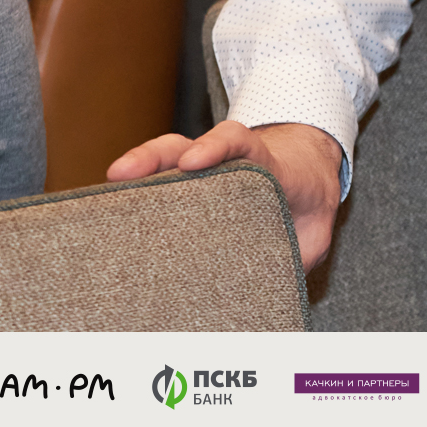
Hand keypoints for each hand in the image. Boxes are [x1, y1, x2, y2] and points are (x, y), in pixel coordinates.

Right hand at [108, 120, 343, 269]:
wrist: (308, 176)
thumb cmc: (306, 205)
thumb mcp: (316, 227)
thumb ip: (302, 251)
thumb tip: (279, 283)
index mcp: (263, 165)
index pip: (238, 142)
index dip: (216, 146)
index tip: (192, 161)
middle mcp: (225, 161)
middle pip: (187, 147)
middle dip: (154, 158)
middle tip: (122, 173)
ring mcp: (202, 171)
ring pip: (166, 159)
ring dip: (138, 169)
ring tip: (110, 182)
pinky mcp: (188, 187)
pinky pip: (160, 180)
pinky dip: (138, 187)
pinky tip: (112, 202)